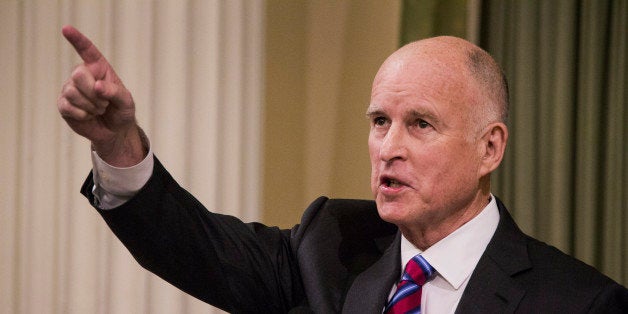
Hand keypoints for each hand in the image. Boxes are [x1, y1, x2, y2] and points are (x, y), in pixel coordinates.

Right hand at [57, 25, 144, 165]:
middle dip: (94, 92)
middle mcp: (82, 75)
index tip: (66, 29)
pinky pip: (68, 106)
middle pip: (78, 74)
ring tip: (98, 109)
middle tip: (104, 103)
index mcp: (99, 68)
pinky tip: (87, 116)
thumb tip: (97, 86)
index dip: (77, 39)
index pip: (87, 50)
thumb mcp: (126, 102)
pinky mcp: (63, 104)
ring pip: (72, 92)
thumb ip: (114, 92)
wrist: (114, 131)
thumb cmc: (122, 111)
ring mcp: (70, 89)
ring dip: (90, 106)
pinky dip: (83, 115)